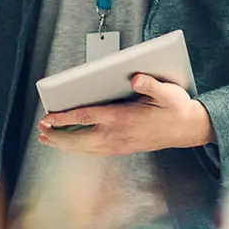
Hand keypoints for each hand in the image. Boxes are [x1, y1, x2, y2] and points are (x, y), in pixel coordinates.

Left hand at [38, 74, 215, 154]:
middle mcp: (118, 135)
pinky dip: (78, 149)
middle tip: (41, 131)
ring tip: (47, 140)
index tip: (47, 117)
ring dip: (65, 145)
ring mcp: (119, 145)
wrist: (187, 130)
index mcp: (123, 119)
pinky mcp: (122, 149)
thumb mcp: (168, 92)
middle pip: (79, 139)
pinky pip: (94, 151)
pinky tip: (70, 145)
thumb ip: (150, 85)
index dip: (64, 118)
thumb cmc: (175, 108)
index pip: (87, 118)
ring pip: (85, 148)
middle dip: (58, 136)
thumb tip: (135, 77)